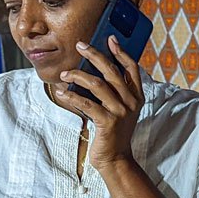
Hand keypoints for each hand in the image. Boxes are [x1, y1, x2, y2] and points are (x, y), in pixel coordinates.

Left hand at [54, 36, 143, 170]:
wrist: (116, 159)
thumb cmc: (114, 132)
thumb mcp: (120, 110)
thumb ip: (114, 92)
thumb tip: (95, 70)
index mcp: (137, 96)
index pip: (132, 68)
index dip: (121, 52)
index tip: (110, 38)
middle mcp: (131, 102)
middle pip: (112, 71)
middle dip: (95, 55)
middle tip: (80, 45)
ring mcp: (121, 112)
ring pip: (97, 84)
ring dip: (78, 76)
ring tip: (65, 74)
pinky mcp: (107, 122)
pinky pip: (86, 104)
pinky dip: (71, 96)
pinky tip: (61, 92)